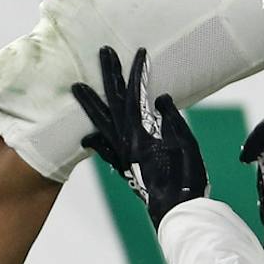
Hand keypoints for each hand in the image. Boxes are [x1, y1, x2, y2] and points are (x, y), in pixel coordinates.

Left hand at [72, 46, 206, 226]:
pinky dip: (94, 141)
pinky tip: (86, 136)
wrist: (176, 210)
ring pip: (101, 122)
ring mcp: (122, 153)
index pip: (134, 96)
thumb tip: (159, 98)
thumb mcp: (186, 143)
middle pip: (113, 103)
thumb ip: (171, 118)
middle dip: (108, 76)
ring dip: (90, 103)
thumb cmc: (186, 178)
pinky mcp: (123, 165)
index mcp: (140, 134)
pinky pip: (104, 150)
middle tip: (103, 53)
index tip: (138, 53)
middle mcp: (125, 141)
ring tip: (77, 87)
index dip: (136, 73)